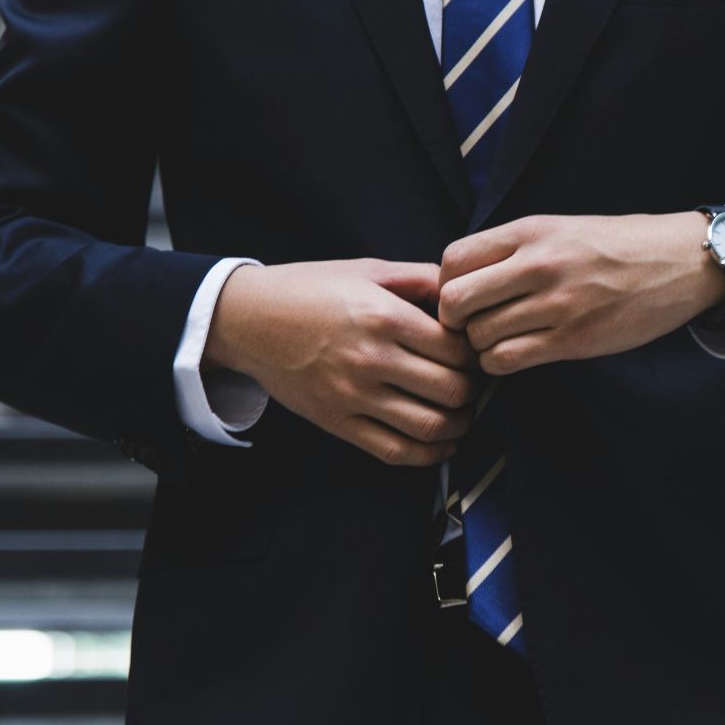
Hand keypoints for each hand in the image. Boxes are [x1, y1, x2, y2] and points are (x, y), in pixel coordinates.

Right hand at [204, 259, 479, 465]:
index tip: (474, 352)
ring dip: (459, 425)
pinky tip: (442, 444)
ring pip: (429, 426)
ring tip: (462, 413)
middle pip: (451, 390)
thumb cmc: (311, 289)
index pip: (456, 349)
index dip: (475, 354)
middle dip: (472, 390)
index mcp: (383, 316)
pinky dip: (429, 455)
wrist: (248, 319)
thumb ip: (420, 278)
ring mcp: (353, 395)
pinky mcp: (337, 421)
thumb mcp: (368, 269)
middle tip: (472, 383)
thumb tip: (464, 294)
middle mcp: (371, 358)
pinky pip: (394, 451)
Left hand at [438, 213, 724, 375]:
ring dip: (480, 345)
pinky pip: (507, 360)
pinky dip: (500, 363)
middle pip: (455, 301)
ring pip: (479, 337)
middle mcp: (538, 265)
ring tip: (499, 339)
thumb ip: (512, 249)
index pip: (452, 260)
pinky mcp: (573, 339)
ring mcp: (556, 304)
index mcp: (530, 231)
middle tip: (471, 325)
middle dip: (454, 320)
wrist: (680, 262)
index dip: (445, 284)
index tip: (463, 295)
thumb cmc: (616, 246)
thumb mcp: (559, 228)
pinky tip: (515, 354)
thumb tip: (460, 278)